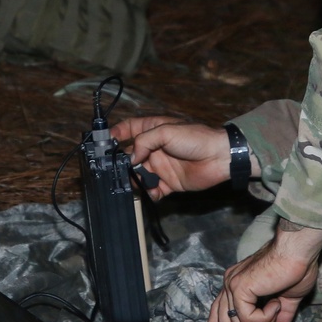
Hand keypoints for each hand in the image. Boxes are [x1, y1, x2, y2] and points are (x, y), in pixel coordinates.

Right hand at [110, 117, 230, 200]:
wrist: (219, 158)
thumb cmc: (195, 139)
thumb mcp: (167, 131)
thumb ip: (144, 141)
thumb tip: (130, 157)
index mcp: (154, 130)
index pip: (130, 128)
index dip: (116, 134)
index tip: (103, 142)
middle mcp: (155, 148)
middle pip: (130, 156)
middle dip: (121, 164)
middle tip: (113, 172)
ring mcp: (161, 166)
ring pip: (139, 175)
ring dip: (134, 181)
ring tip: (134, 184)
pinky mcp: (169, 183)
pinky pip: (153, 190)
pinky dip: (149, 193)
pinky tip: (152, 193)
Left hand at [205, 222, 321, 321]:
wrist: (298, 252)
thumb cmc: (296, 267)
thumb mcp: (289, 297)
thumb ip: (281, 314)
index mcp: (239, 283)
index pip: (217, 311)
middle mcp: (231, 283)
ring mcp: (233, 285)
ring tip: (276, 308)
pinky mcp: (239, 288)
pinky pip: (246, 319)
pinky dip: (264, 318)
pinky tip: (276, 303)